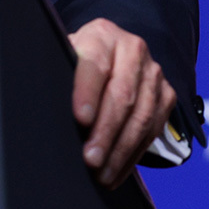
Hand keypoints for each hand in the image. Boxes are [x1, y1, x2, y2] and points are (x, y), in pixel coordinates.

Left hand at [70, 18, 175, 189]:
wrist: (112, 53)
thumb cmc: (80, 61)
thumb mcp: (66, 56)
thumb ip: (60, 73)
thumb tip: (42, 101)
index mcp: (102, 35)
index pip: (95, 64)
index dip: (87, 92)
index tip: (80, 118)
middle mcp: (133, 49)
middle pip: (121, 95)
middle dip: (105, 131)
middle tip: (90, 158)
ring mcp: (153, 73)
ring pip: (141, 116)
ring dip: (121, 150)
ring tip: (102, 173)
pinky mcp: (166, 95)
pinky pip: (153, 129)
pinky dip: (134, 154)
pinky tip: (117, 170)